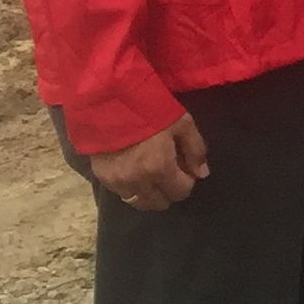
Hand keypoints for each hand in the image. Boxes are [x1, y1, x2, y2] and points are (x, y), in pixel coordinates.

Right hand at [89, 114, 208, 211]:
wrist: (107, 100)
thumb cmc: (149, 108)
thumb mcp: (182, 123)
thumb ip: (195, 150)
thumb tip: (202, 173)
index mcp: (159, 168)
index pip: (180, 192)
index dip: (187, 182)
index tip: (185, 170)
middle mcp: (137, 181)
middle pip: (159, 203)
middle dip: (169, 192)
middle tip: (170, 174)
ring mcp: (116, 181)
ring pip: (138, 202)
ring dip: (150, 194)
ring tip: (153, 176)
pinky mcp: (101, 177)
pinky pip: (121, 193)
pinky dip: (132, 189)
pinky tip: (135, 173)